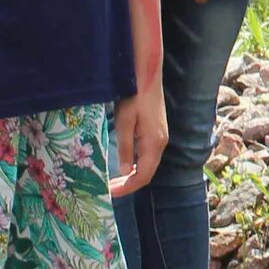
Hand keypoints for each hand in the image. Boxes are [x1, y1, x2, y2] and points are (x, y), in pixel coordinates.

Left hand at [111, 81, 168, 196]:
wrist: (147, 75)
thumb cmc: (134, 96)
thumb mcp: (125, 122)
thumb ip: (125, 147)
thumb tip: (125, 171)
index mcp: (154, 143)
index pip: (143, 176)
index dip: (127, 188)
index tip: (110, 193)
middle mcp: (160, 143)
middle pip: (147, 173)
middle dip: (128, 184)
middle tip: (108, 189)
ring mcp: (160, 138)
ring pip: (147, 165)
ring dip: (131, 175)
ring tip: (113, 180)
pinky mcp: (156, 132)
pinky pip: (147, 155)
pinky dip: (135, 165)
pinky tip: (123, 164)